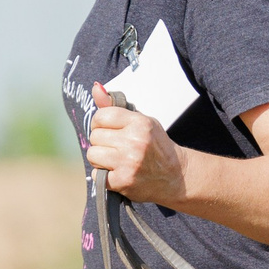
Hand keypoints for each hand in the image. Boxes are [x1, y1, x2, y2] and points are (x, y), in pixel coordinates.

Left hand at [87, 83, 185, 203]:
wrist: (176, 176)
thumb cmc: (156, 146)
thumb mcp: (141, 121)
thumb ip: (115, 107)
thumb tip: (96, 88)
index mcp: (139, 123)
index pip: (101, 116)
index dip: (100, 124)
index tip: (109, 130)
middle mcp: (134, 141)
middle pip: (94, 136)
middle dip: (101, 142)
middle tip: (116, 147)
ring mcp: (128, 163)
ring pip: (93, 155)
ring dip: (100, 159)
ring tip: (115, 160)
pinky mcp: (123, 181)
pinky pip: (97, 175)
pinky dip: (104, 175)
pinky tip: (117, 172)